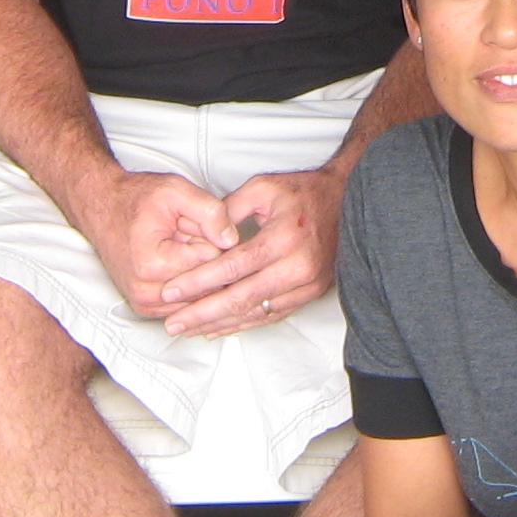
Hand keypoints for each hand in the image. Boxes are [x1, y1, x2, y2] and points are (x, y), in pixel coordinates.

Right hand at [81, 169, 237, 319]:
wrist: (102, 206)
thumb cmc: (134, 199)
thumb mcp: (176, 191)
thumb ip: (210, 211)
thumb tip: (232, 239)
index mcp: (154, 266)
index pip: (213, 260)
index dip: (211, 236)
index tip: (193, 224)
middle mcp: (148, 292)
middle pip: (208, 283)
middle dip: (206, 256)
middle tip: (185, 234)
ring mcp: (146, 304)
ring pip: (200, 295)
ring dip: (198, 271)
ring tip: (179, 247)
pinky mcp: (148, 307)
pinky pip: (186, 302)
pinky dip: (189, 284)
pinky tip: (179, 262)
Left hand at [158, 164, 344, 336]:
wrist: (346, 201)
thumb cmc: (303, 192)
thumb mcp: (263, 187)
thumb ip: (229, 209)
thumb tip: (202, 234)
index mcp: (283, 238)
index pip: (232, 268)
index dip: (198, 282)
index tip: (171, 292)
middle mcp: (297, 266)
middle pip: (241, 298)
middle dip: (203, 313)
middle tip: (173, 323)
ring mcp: (306, 284)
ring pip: (256, 312)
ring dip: (220, 323)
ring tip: (189, 329)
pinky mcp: (310, 293)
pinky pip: (272, 315)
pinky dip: (243, 323)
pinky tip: (220, 327)